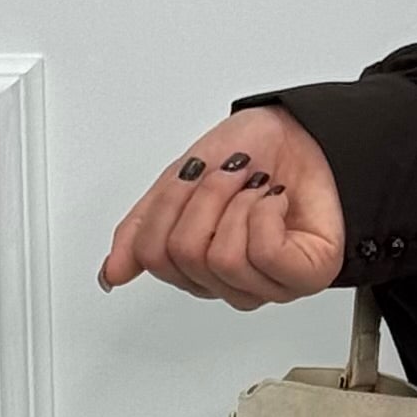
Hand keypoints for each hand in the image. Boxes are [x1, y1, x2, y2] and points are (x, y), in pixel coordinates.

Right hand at [98, 105, 344, 309]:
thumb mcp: (177, 182)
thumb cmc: (251, 153)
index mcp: (196, 264)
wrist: (302, 131)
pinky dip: (265, 212)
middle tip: (230, 175)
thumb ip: (140, 229)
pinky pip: (264, 254)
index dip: (170, 205)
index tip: (195, 174)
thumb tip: (112, 273)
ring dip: (237, 203)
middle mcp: (230, 282)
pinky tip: (276, 199)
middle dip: (205, 198)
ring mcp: (268, 284)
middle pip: (185, 256)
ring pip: (223, 259)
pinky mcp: (305, 276)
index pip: (154, 255)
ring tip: (257, 186)